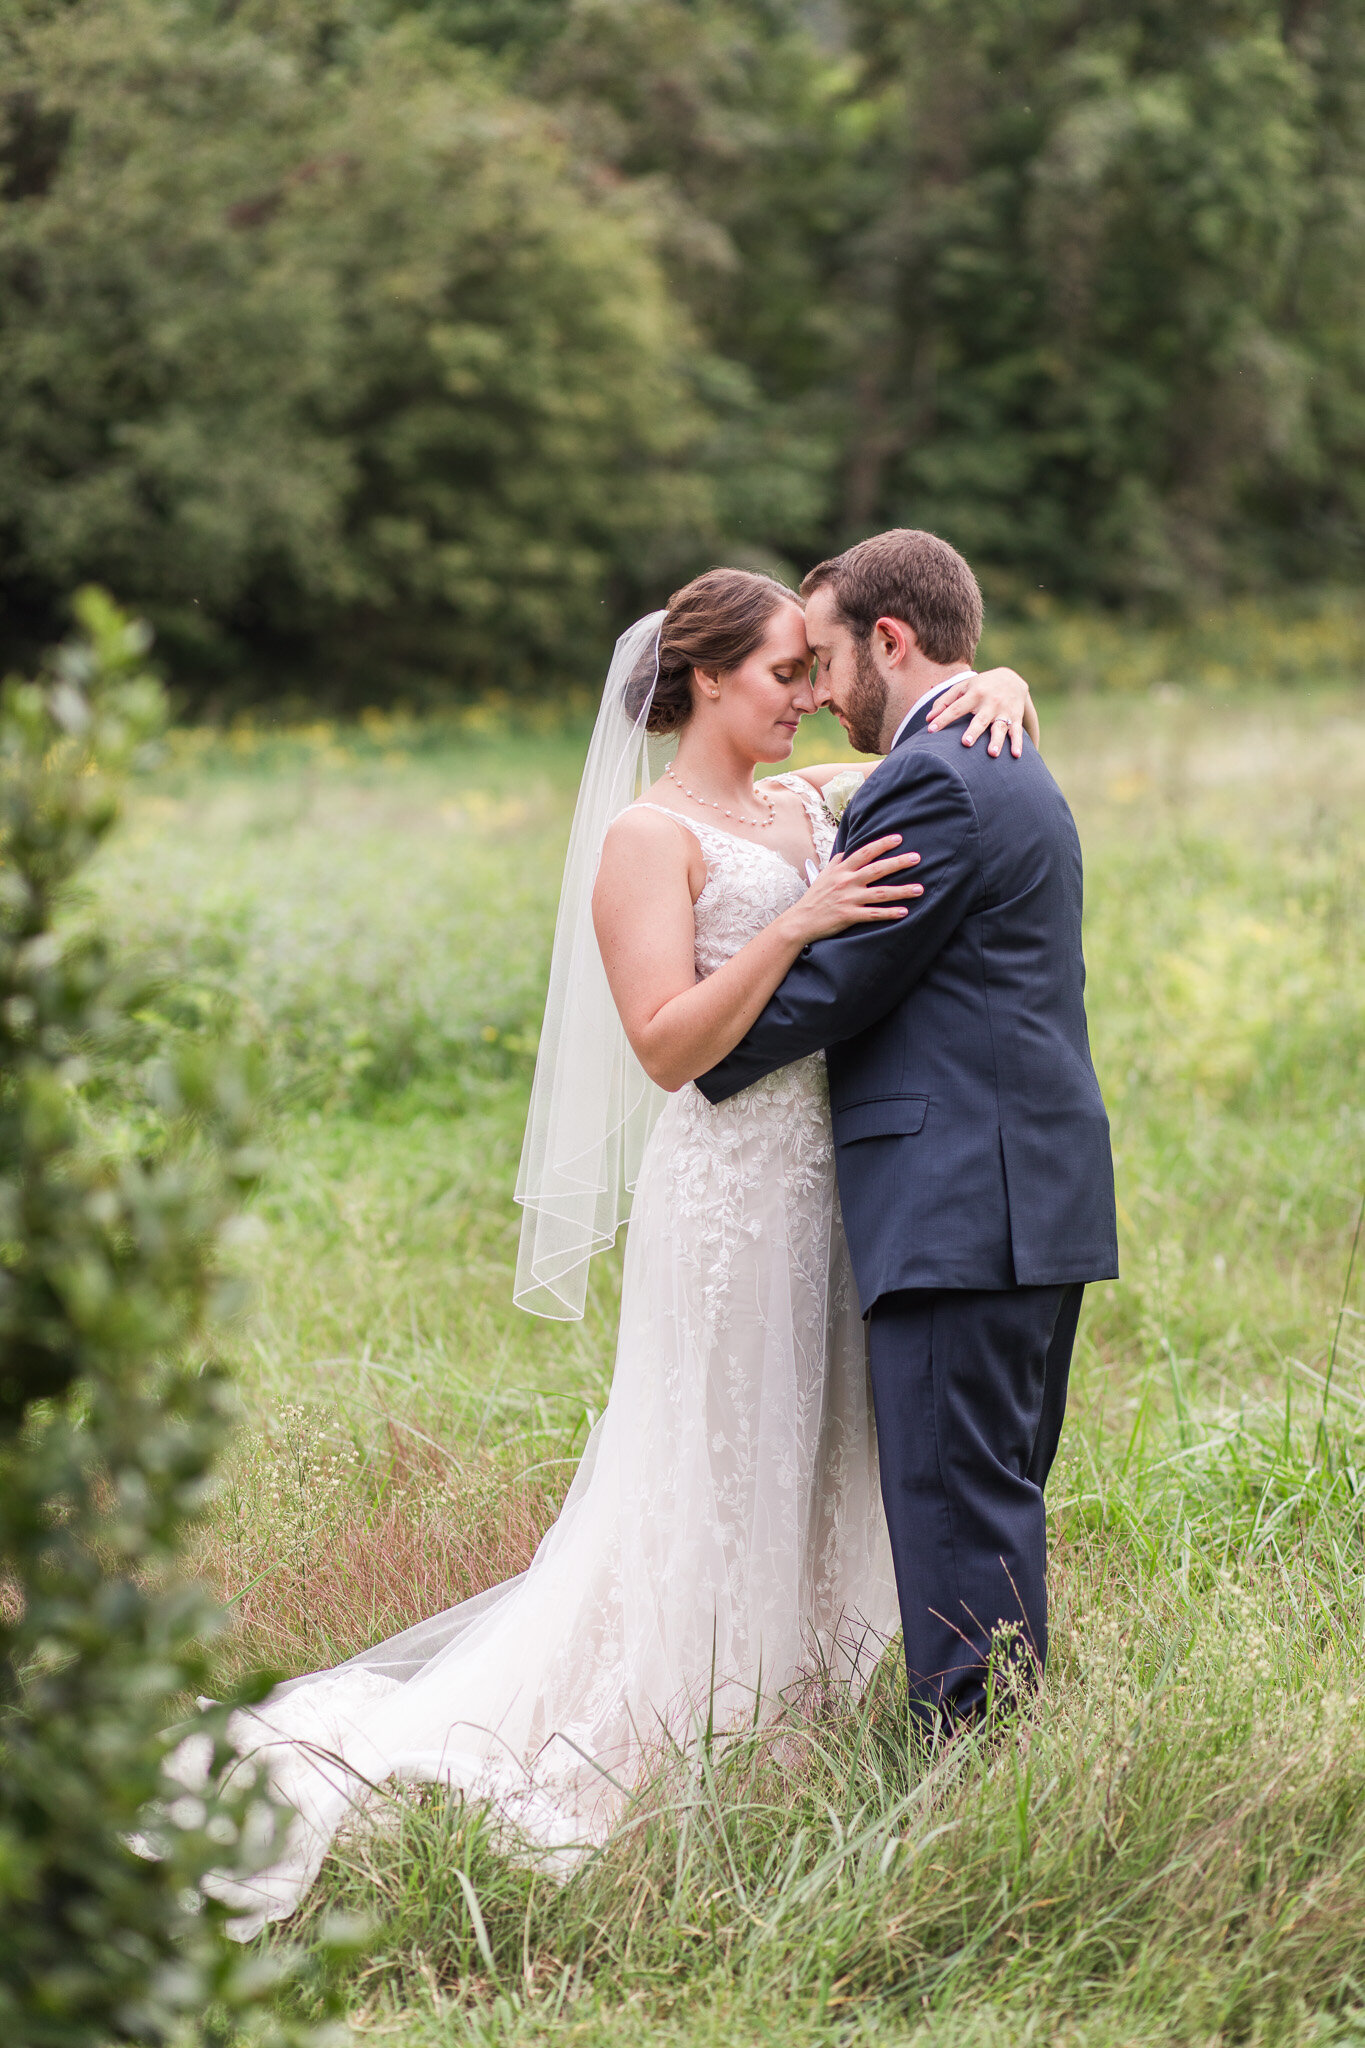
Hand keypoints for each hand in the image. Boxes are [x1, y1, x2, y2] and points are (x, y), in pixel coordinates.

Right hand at [783, 835, 921, 944]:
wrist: (801, 921)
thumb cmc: (814, 897)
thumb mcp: (823, 875)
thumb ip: (837, 862)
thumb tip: (846, 851)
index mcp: (841, 870)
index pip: (864, 853)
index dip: (882, 844)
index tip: (899, 838)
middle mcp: (846, 882)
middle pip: (877, 870)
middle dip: (898, 863)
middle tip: (917, 858)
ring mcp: (848, 899)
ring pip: (880, 893)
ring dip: (901, 891)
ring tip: (919, 889)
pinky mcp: (849, 916)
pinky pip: (874, 914)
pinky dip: (889, 913)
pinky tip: (904, 912)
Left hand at [927, 666, 1038, 756]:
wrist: (1012, 679)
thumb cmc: (980, 686)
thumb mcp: (963, 687)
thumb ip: (944, 702)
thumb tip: (928, 719)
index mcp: (974, 693)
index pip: (956, 708)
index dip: (944, 719)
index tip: (931, 730)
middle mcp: (990, 702)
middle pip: (980, 719)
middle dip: (974, 731)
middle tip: (966, 743)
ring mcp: (1004, 711)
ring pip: (1000, 727)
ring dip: (997, 741)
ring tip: (992, 754)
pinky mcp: (1016, 718)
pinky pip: (1017, 732)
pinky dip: (1018, 743)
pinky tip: (1016, 755)